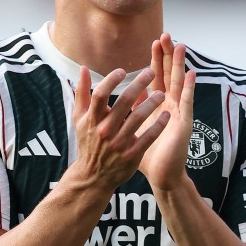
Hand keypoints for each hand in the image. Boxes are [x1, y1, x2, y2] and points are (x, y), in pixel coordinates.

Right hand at [71, 64, 169, 189]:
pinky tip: (166, 115)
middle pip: (123, 102)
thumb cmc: (88, 142)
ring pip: (138, 118)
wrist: (93, 176)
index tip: (123, 71)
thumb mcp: (79, 119)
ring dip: (151, 103)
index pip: (100, 95)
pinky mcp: (131, 155)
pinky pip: (148, 137)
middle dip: (138, 84)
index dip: (111, 80)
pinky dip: (158, 126)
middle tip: (150, 71)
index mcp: (92, 119)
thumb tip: (83, 68)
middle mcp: (105, 130)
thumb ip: (82, 93)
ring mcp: (119, 143)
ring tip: (161, 93)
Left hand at [138, 34, 196, 192]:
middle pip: (168, 75)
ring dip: (179, 65)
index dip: (156, 60)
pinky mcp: (183, 123)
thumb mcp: (132, 129)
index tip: (153, 42)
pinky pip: (186, 102)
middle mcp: (169, 106)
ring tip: (181, 46)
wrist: (159, 175)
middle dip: (167, 56)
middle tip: (166, 35)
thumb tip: (118, 96)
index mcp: (156, 105)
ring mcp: (178, 113)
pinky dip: (188, 88)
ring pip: (178, 84)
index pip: (156, 77)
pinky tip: (191, 73)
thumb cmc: (146, 154)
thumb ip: (126, 111)